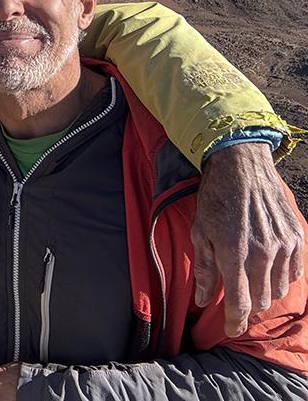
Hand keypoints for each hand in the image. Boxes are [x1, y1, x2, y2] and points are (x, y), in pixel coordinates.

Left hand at [192, 140, 304, 336]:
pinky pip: (295, 273)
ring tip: (250, 280)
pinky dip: (282, 278)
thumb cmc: (216, 199)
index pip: (239, 303)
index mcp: (234, 254)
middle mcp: (263, 254)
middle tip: (236, 298)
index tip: (230, 330)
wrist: (242, 167)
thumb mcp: (200, 232)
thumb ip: (205, 269)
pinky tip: (269, 270)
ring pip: (278, 289)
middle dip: (246, 305)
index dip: (234, 322)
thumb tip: (203, 299)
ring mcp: (283, 246)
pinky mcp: (296, 238)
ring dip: (264, 292)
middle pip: (260, 300)